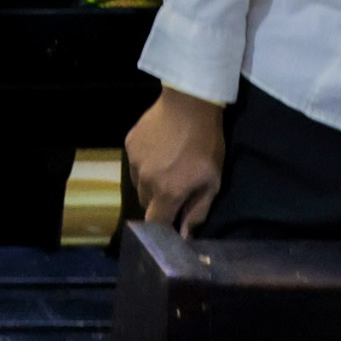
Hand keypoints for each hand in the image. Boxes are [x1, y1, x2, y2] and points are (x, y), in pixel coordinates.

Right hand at [126, 87, 226, 235]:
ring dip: (150, 184)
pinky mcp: (128, 144)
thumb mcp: (212, 182)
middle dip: (159, 203)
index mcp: (167, 193)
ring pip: (138, 184)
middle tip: (175, 191)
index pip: (154, 223)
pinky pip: (134, 164)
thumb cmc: (206, 147)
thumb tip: (185, 235)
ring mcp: (133, 161)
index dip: (163, 228)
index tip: (173, 223)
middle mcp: (145, 180)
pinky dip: (144, 165)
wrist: (189, 105)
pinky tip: (158, 152)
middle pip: (145, 203)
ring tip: (166, 170)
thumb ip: (197, 211)